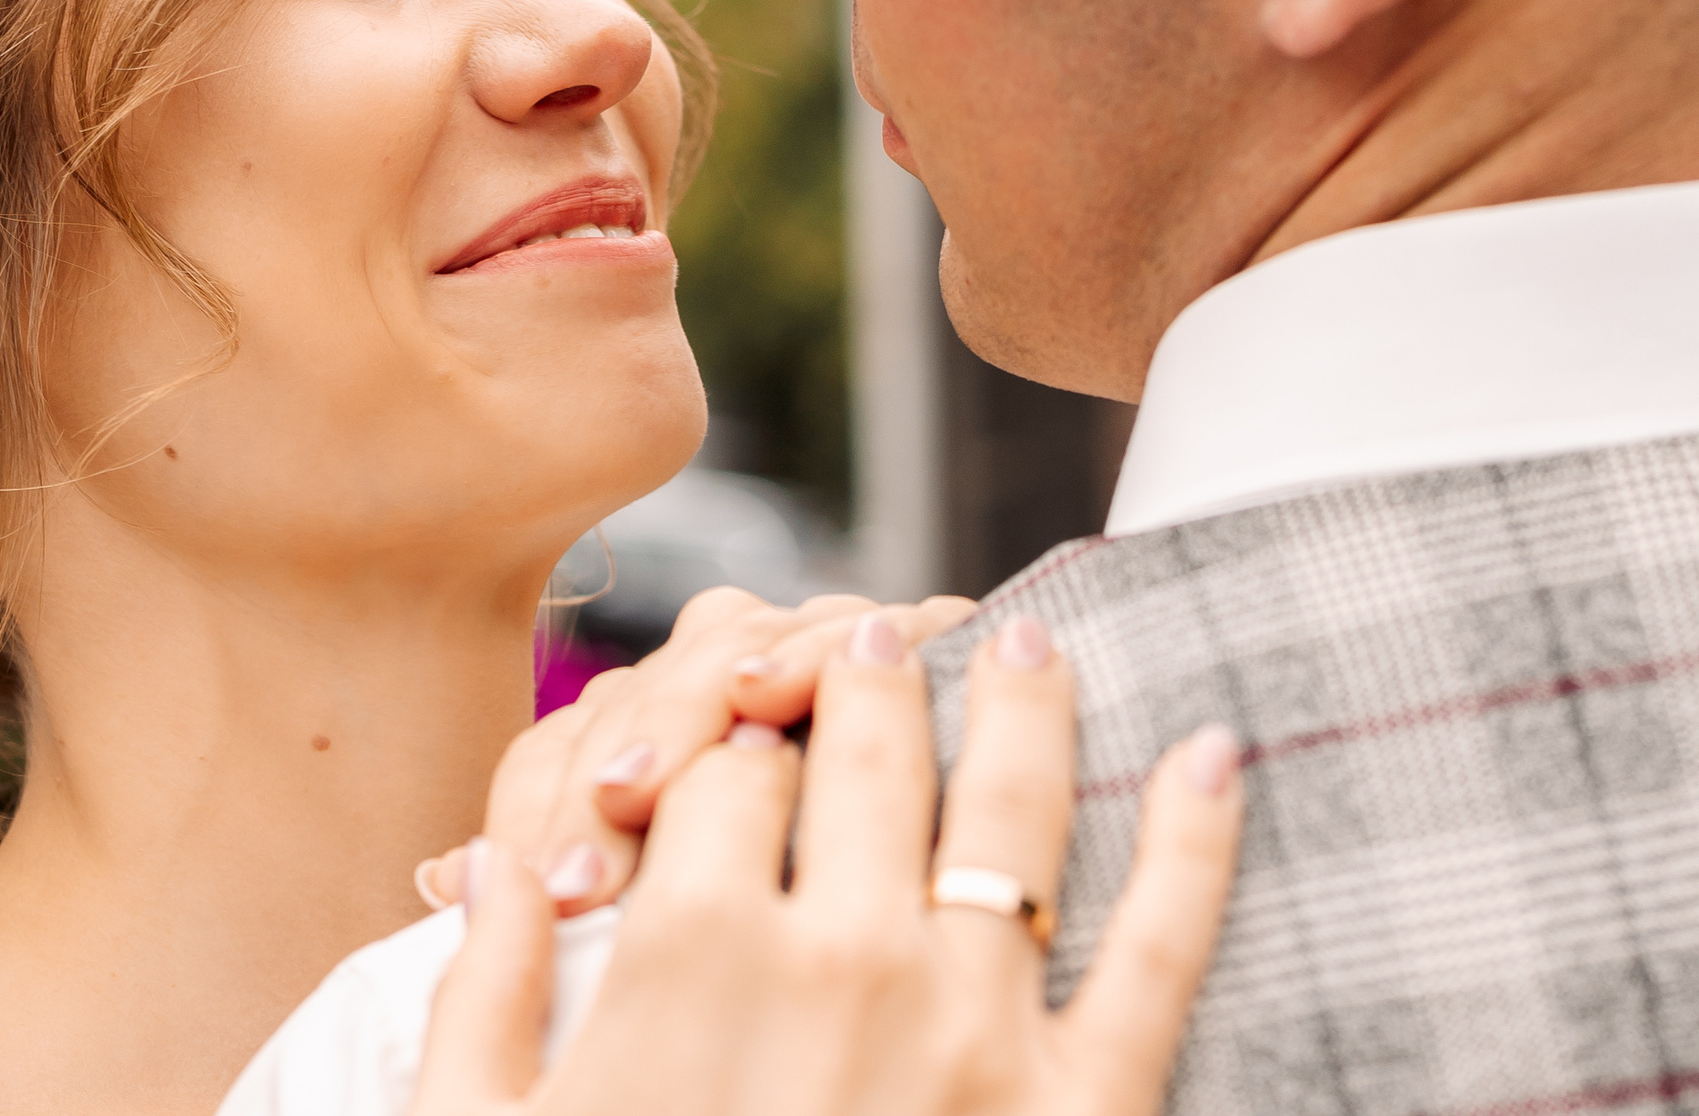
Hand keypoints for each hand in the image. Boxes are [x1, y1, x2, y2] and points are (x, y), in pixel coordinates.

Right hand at [410, 613, 1244, 1115]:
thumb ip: (482, 995)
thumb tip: (500, 867)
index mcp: (693, 948)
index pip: (731, 770)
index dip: (732, 737)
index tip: (746, 725)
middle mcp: (842, 957)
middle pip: (867, 751)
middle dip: (869, 674)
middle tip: (886, 631)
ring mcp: (974, 1031)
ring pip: (1010, 809)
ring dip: (1023, 704)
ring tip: (1033, 640)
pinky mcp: (1082, 1115)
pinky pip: (1161, 955)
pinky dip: (1197, 846)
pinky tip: (1216, 754)